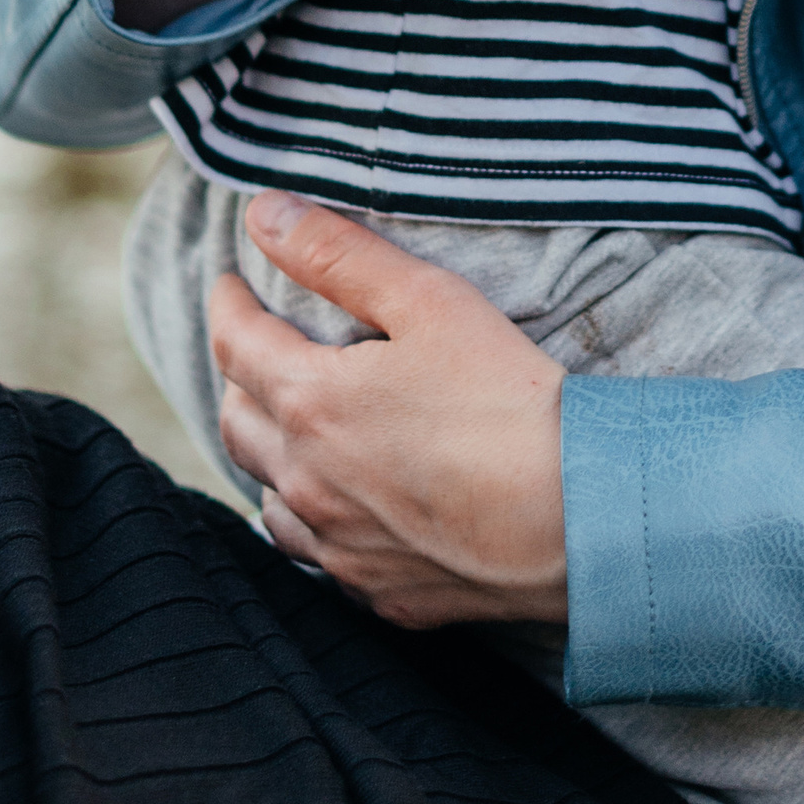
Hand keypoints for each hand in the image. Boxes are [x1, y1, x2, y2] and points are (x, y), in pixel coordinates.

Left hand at [212, 192, 569, 627]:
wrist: (576, 516)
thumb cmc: (507, 399)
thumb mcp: (428, 300)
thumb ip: (338, 253)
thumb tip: (263, 213)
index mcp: (310, 403)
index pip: (236, 343)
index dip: (228, 304)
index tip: (230, 283)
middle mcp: (307, 483)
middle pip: (237, 423)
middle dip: (239, 377)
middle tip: (258, 349)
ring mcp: (339, 546)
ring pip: (270, 497)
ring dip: (270, 456)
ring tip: (292, 430)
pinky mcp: (379, 591)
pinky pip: (321, 553)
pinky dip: (316, 519)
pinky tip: (343, 507)